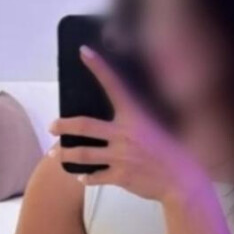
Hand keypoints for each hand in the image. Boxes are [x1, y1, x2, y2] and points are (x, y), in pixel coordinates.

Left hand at [49, 46, 209, 205]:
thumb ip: (136, 122)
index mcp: (135, 117)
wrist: (181, 181)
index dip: (98, 67)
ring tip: (58, 154)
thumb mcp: (156, 129)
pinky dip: (86, 178)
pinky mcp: (120, 176)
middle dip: (64, 125)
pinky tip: (81, 178)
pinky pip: (95, 176)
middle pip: (85, 125)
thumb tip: (118, 119)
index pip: (113, 86)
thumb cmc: (172, 153)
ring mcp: (121, 156)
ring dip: (67, 154)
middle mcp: (124, 134)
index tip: (83, 52)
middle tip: (52, 126)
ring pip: (84, 154)